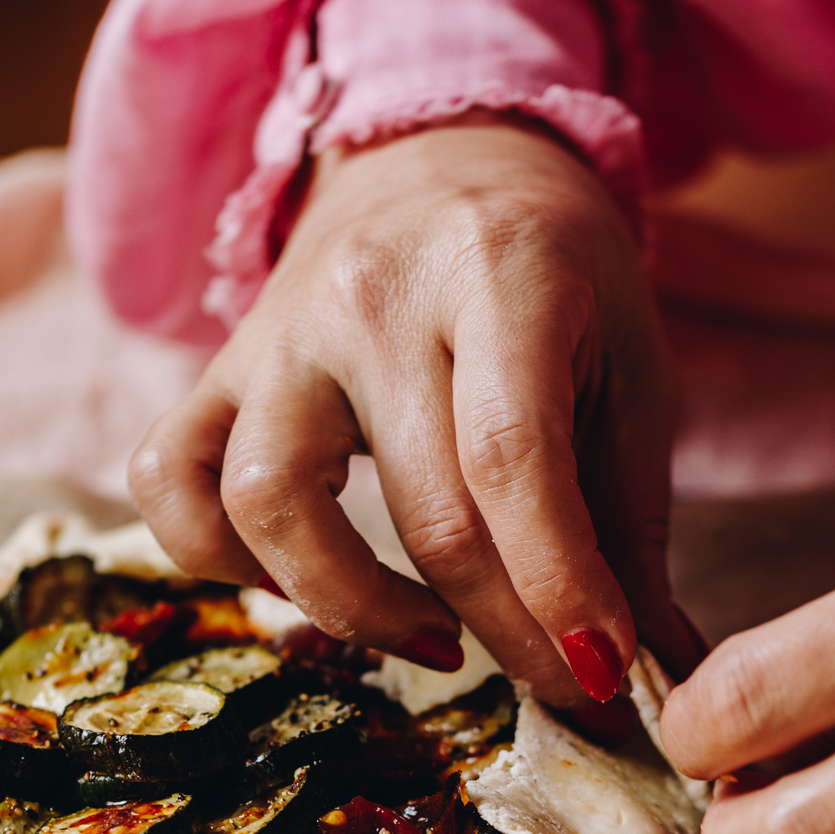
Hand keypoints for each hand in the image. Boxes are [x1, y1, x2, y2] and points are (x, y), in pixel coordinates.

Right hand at [127, 115, 694, 706]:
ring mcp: (277, 329)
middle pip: (425, 512)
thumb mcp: (626, 372)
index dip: (556, 586)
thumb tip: (663, 673)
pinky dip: (219, 559)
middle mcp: (372, 295)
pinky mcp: (216, 365)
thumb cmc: (554, 279)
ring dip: (355, 610)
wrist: (443, 152)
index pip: (513, 459)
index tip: (601, 671)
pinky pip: (170, 479)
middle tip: (555, 681)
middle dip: (503, 630)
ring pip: (268, 503)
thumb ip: (632, 524)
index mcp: (498, 273)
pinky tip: (304, 585)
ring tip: (437, 639)